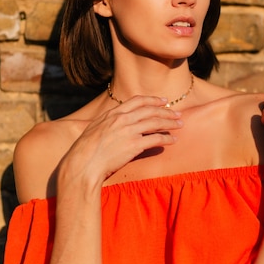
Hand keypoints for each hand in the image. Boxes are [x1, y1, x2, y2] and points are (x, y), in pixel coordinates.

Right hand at [60, 96, 182, 186]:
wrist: (83, 163)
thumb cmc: (85, 150)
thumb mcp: (94, 128)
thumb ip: (107, 123)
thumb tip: (114, 123)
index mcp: (113, 113)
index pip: (137, 101)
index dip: (152, 100)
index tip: (163, 101)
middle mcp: (122, 119)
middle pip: (150, 110)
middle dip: (166, 111)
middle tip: (177, 114)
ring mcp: (129, 131)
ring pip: (156, 122)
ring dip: (170, 123)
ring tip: (180, 125)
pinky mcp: (134, 145)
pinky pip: (156, 139)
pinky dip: (166, 139)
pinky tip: (173, 140)